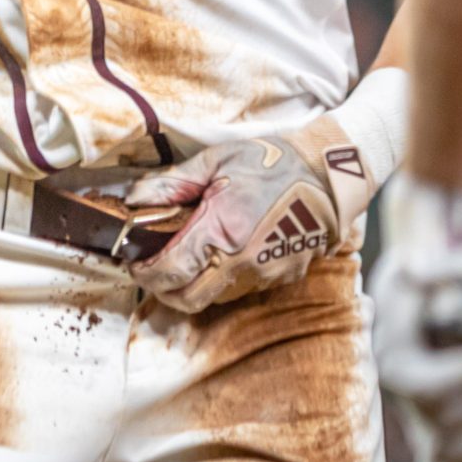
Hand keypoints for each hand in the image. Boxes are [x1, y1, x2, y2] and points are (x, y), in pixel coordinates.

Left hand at [125, 113, 374, 312]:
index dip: (144, 274)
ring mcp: (264, 274)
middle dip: (162, 290)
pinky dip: (220, 281)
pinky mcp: (281, 278)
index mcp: (221, 232)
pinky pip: (240, 290)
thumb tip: (133, 199)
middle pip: (187, 299)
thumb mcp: (215, 162)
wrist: (328, 177)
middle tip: (152, 270)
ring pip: (213, 298)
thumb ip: (170, 183)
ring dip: (191, 287)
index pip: (170, 272)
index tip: (134, 265)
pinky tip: (217, 255)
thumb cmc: (271, 164)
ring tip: (184, 259)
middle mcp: (242, 262)